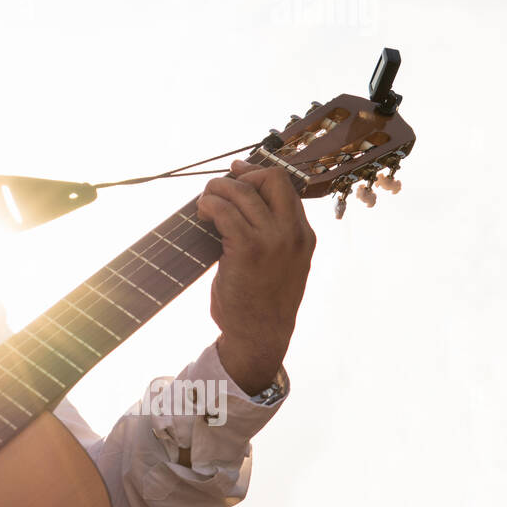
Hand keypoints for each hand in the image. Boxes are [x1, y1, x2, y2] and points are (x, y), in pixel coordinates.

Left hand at [195, 158, 316, 394]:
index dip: (257, 173)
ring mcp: (273, 240)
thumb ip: (272, 234)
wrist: (260, 336)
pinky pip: (226, 212)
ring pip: (242, 192)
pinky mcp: (248, 249)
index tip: (237, 171)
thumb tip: (240, 202)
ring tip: (204, 205)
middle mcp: (292, 233)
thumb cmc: (262, 300)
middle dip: (240, 176)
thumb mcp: (280, 263)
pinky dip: (210, 206)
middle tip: (218, 190)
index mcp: (303, 234)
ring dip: (216, 190)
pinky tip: (202, 214)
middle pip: (271, 179)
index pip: (286, 186)